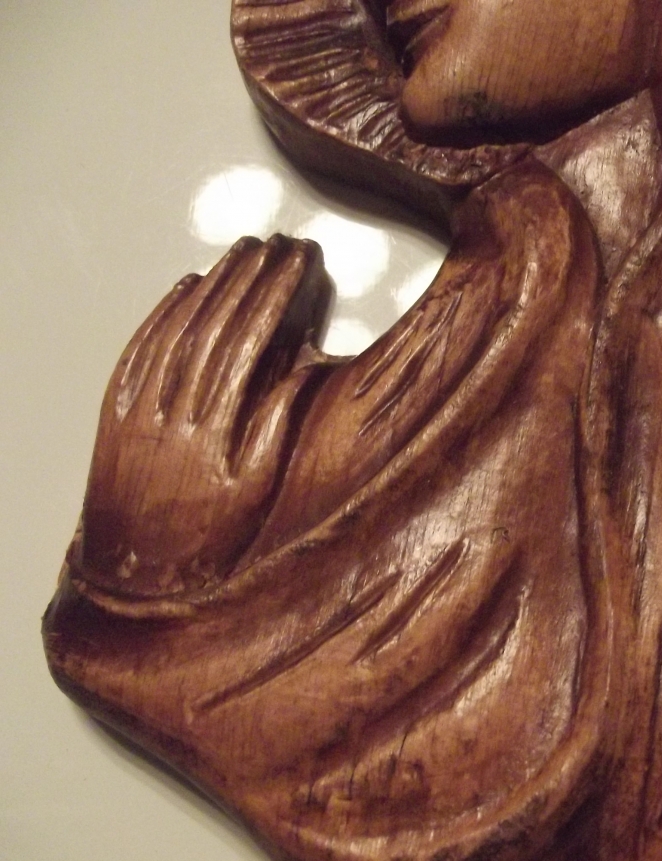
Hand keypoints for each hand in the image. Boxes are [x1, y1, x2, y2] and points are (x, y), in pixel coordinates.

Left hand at [80, 235, 329, 593]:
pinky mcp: (113, 410)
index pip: (250, 337)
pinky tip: (184, 286)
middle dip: (250, 277)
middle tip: (277, 244)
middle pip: (216, 323)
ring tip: (240, 253)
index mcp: (214, 426)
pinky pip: (139, 347)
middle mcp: (173, 408)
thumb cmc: (206, 535)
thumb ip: (278, 422)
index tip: (300, 262)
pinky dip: (163, 311)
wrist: (135, 570)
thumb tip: (303, 366)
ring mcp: (139, 405)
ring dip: (212, 284)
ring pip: (178, 327)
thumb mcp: (258, 487)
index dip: (277, 293)